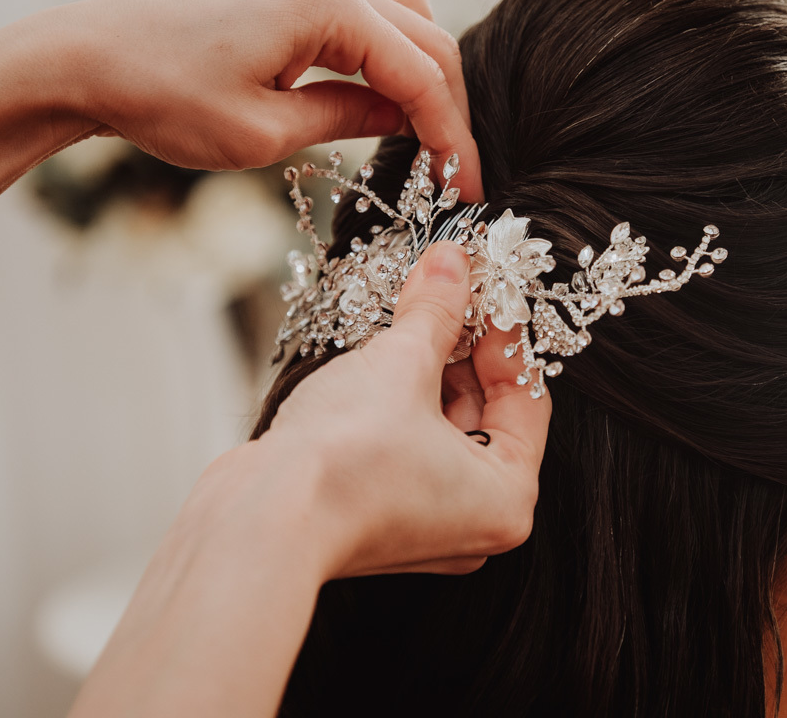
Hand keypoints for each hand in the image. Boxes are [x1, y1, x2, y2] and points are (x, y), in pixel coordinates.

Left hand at [48, 0, 481, 197]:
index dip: (451, 136)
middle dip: (448, 107)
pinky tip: (380, 101)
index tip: (465, 186)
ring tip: (424, 138)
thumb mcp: (265, 132)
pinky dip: (386, 58)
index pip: (421, 74)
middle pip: (427, 38)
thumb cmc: (161, 94)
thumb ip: (347, 118)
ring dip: (422, 75)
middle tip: (453, 170)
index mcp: (329, 5)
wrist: (82, 59)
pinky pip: (363, 18)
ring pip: (403, 20)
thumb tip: (404, 121)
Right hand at [69, 243, 549, 716]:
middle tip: (443, 294)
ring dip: (425, 373)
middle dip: (460, 350)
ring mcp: (423, 523)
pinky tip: (375, 365)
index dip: (502, 335)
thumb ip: (435, 311)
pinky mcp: (377, 515)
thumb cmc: (346, 463)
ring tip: (405, 321)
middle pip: (484, 414)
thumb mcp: (403, 364)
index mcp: (506, 498)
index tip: (481, 291)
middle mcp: (473, 521)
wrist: (261, 520)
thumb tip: (453, 264)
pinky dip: (396, 406)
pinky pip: (405, 448)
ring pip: (440, 429)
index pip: (526, 399)